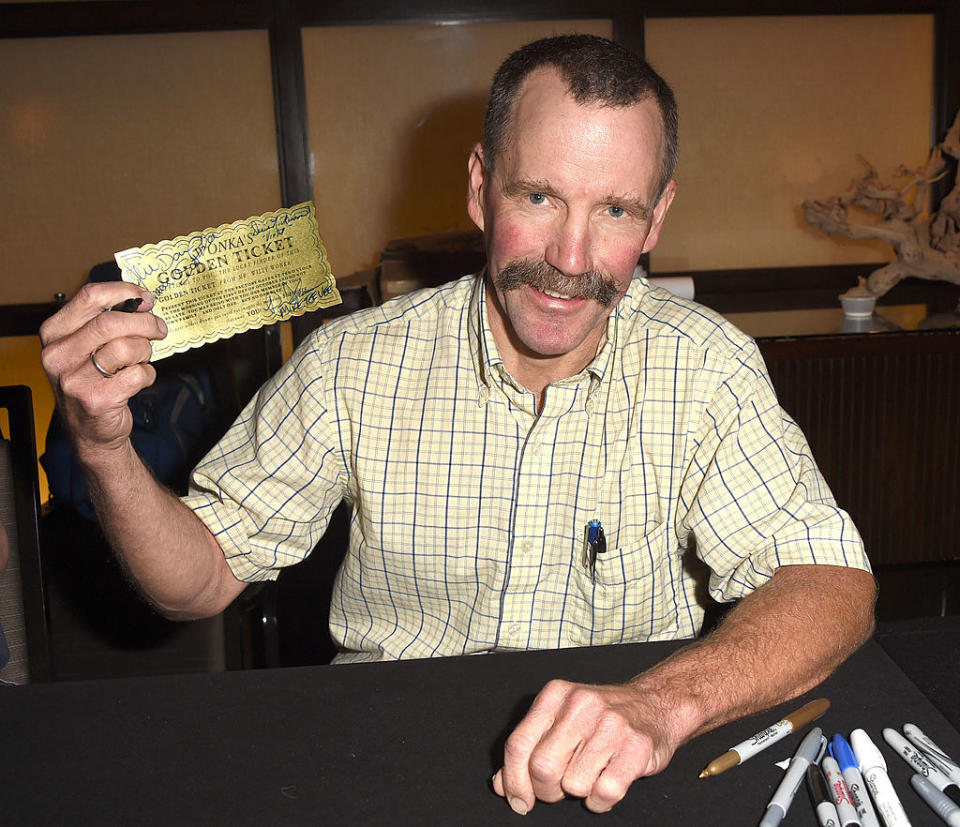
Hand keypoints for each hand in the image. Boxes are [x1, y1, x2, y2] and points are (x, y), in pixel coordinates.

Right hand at [40, 282, 165, 455]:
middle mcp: (58, 355)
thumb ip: (106, 320)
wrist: (91, 430)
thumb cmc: (93, 380)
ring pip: (127, 348)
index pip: (90, 297)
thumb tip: (141, 299)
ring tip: (142, 359)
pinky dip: (147, 374)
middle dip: (144, 322)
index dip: (124, 292)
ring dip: (145, 351)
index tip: (144, 298)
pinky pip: (138, 375)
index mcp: (55, 333)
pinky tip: (139, 379)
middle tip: (158, 329)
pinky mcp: (96, 400)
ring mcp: (75, 379)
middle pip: (111, 322)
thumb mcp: (86, 346)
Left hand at [492, 678, 678, 813]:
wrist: (655, 704)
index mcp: (556, 695)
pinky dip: (601, 801)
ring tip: (592, 773)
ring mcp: (610, 724)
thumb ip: (530, 747)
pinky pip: (604, 793)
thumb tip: (502, 785)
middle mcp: (581, 705)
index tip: (518, 800)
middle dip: (547, 790)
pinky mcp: (636, 747)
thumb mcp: (560, 720)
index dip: (514, 780)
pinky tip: (606, 783)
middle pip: (542, 768)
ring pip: (574, 785)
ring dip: (580, 792)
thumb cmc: (601, 718)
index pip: (519, 744)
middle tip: (560, 788)